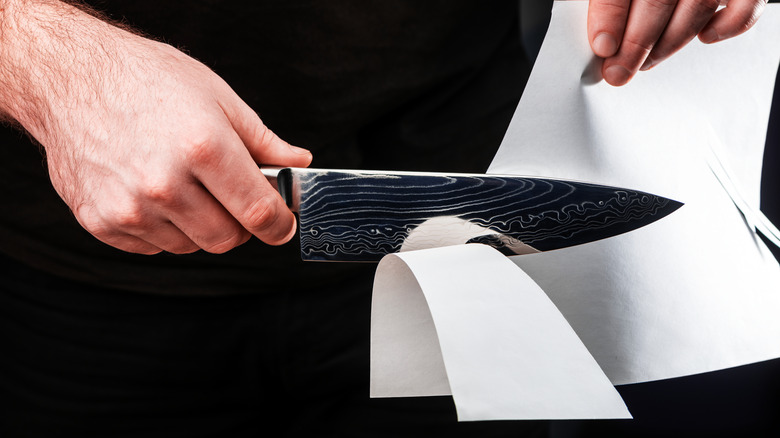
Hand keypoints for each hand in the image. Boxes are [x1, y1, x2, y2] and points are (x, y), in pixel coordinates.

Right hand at [0, 1, 311, 254]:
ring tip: (185, 185)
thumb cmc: (148, 81)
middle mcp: (165, 184)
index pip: (259, 213)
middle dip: (239, 225)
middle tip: (231, 198)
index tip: (282, 225)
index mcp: (204, 148)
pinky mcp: (102, 222)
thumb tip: (297, 165)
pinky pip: (153, 247)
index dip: (279, 225)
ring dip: (199, 226)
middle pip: (227, 239)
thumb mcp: (218, 98)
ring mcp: (130, 208)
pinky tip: (153, 192)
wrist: (70, 79)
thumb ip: (263, 141)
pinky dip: (163, 229)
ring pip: (191, 246)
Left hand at [587, 0, 767, 85]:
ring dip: (669, 44)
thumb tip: (603, 34)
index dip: (610, 18)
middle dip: (636, 44)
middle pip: (658, 0)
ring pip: (697, 6)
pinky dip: (728, 25)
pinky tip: (705, 37)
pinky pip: (746, 4)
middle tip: (618, 70)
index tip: (603, 47)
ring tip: (645, 63)